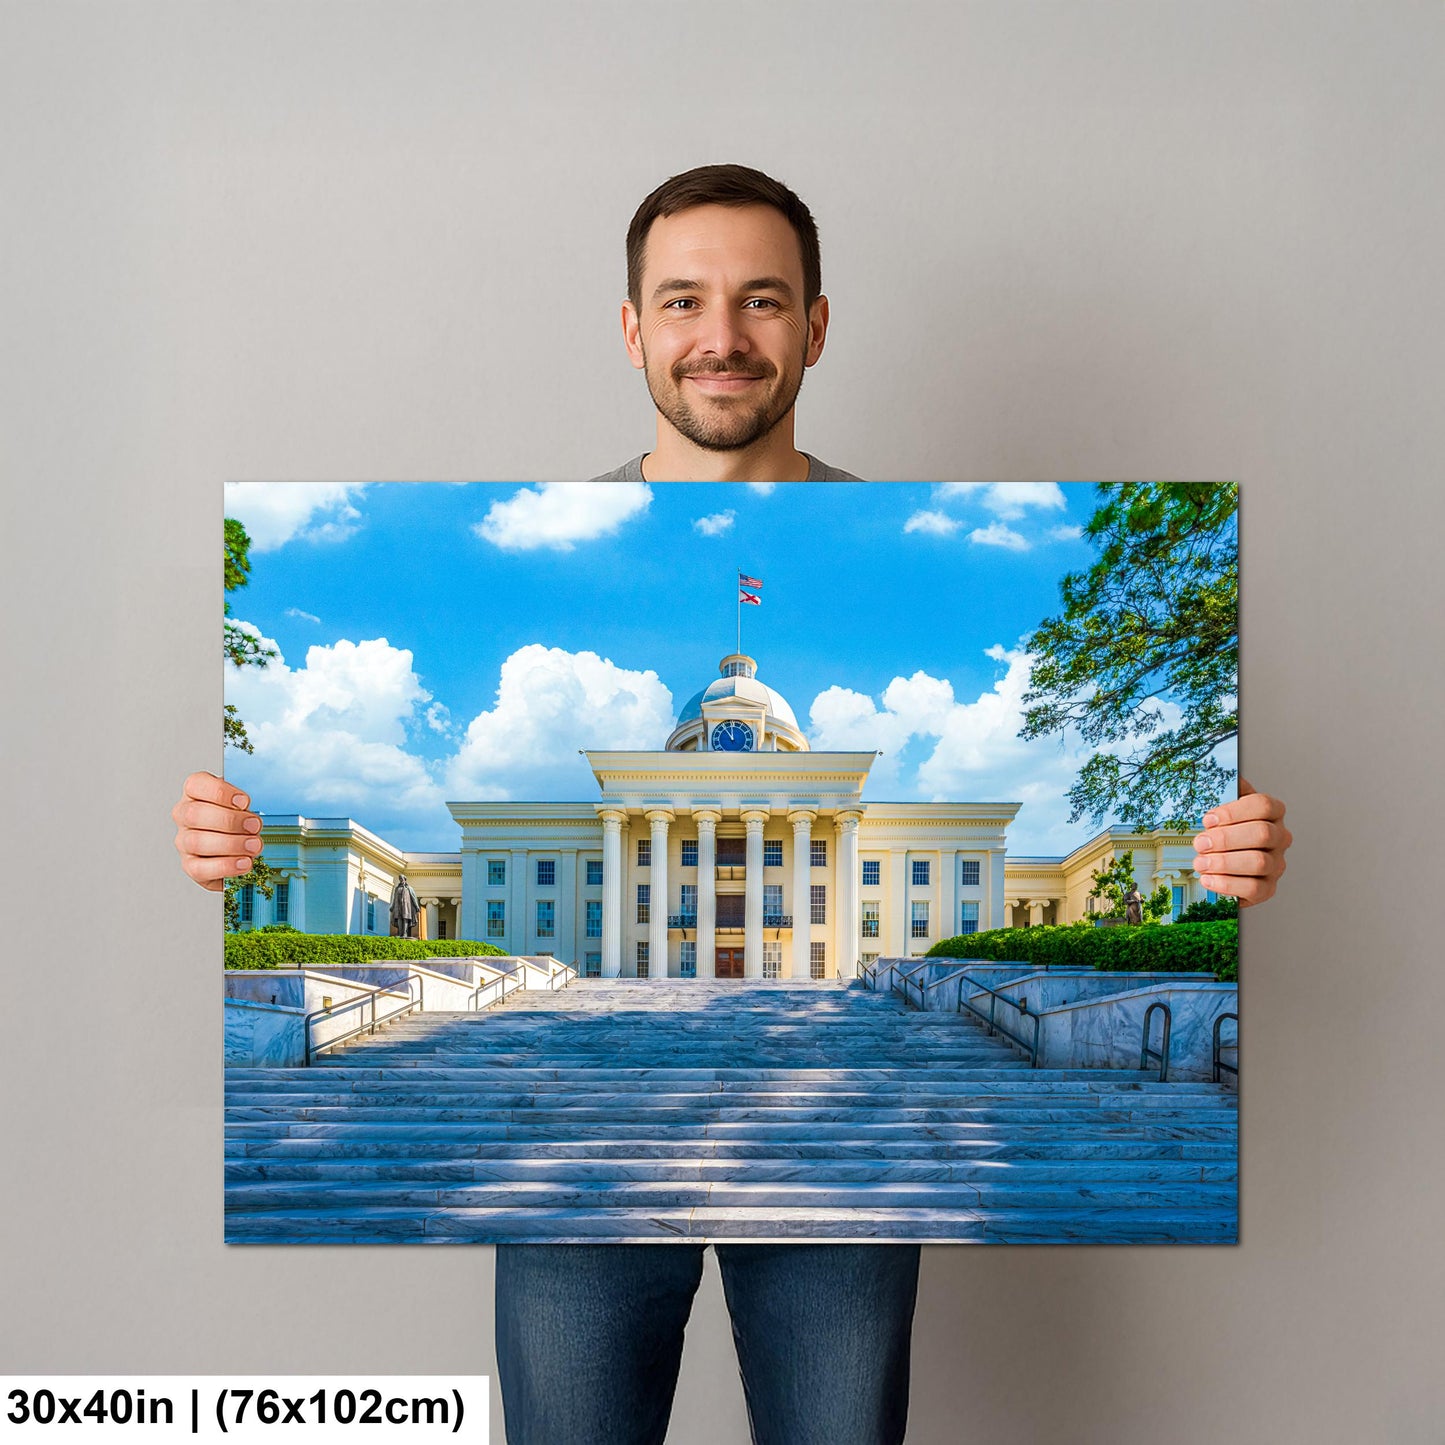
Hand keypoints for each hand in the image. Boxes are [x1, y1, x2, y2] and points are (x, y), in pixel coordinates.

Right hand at [171, 771, 262, 891]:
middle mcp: (184, 816)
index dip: (220, 792)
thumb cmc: (239, 819)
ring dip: (231, 844)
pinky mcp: (190, 865)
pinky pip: (201, 868)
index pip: (196, 785)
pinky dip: (226, 865)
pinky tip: (244, 862)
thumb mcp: (244, 803)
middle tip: (254, 826)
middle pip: (195, 814)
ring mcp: (184, 841)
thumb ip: (247, 801)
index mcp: (195, 793)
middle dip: (229, 820)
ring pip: (197, 842)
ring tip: (254, 845)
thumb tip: (261, 804)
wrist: (237, 848)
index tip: (244, 801)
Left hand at [1191, 778, 1291, 906]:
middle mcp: (1280, 837)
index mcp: (1272, 812)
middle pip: (1262, 833)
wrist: (1225, 864)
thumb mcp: (1223, 806)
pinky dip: (1227, 884)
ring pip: (1258, 862)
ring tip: (1199, 863)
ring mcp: (1277, 864)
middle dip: (1225, 839)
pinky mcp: (1268, 888)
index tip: (1207, 819)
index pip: (1263, 805)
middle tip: (1199, 843)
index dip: (1233, 811)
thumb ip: (1225, 790)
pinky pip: (1253, 888)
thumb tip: (1225, 774)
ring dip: (1223, 863)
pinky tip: (1207, 879)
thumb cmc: (1224, 830)